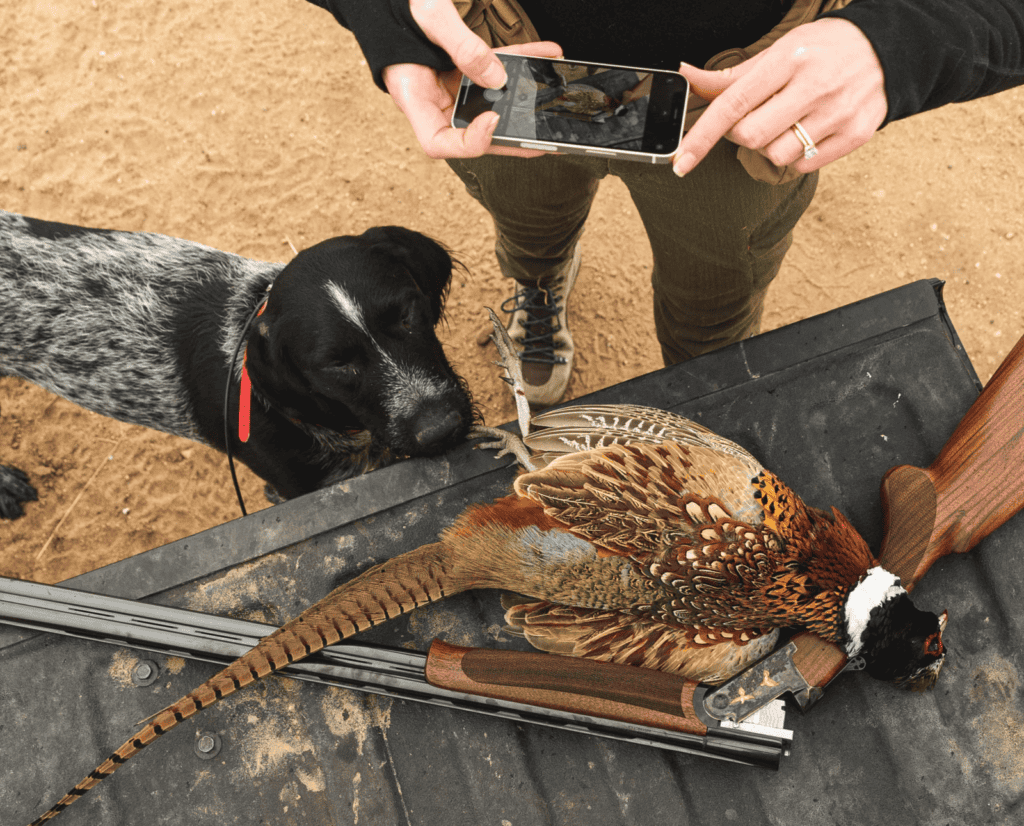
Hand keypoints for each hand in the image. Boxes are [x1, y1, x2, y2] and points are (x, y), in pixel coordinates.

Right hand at [382, 0, 561, 158]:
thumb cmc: (399, 7)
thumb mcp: (431, 17)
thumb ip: (464, 47)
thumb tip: (497, 79)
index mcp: (414, 97)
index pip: (439, 142)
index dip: (468, 142)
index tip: (491, 120)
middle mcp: (434, 98)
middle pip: (471, 132)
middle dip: (509, 136)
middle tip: (539, 139)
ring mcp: (451, 85)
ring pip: (489, 104)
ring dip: (522, 102)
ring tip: (550, 96)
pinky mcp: (466, 67)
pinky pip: (496, 72)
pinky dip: (520, 64)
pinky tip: (546, 54)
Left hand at [672, 18, 886, 175]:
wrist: (887, 49)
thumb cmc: (822, 50)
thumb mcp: (778, 52)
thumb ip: (731, 76)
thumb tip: (686, 77)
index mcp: (788, 59)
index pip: (732, 105)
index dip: (701, 137)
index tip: (680, 163)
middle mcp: (814, 86)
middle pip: (751, 137)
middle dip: (742, 135)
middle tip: (756, 118)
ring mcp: (837, 112)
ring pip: (776, 155)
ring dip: (771, 146)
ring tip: (788, 122)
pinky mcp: (855, 134)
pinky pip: (804, 166)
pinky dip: (797, 156)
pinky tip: (809, 131)